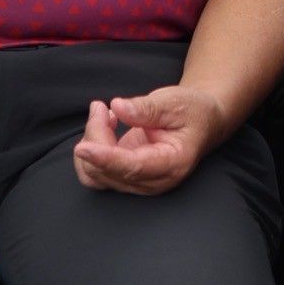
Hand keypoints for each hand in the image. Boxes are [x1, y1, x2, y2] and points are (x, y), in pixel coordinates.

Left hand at [73, 85, 226, 195]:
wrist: (200, 121)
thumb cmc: (191, 111)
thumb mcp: (175, 102)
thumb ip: (147, 108)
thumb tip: (118, 107)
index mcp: (172, 163)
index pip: (133, 168)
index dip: (106, 159)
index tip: (83, 148)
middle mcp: (154, 181)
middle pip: (108, 171)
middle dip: (96, 136)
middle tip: (102, 106)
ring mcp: (138, 182)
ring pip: (96, 175)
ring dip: (91, 142)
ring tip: (104, 113)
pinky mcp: (125, 176)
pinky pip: (95, 173)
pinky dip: (92, 148)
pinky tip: (105, 126)